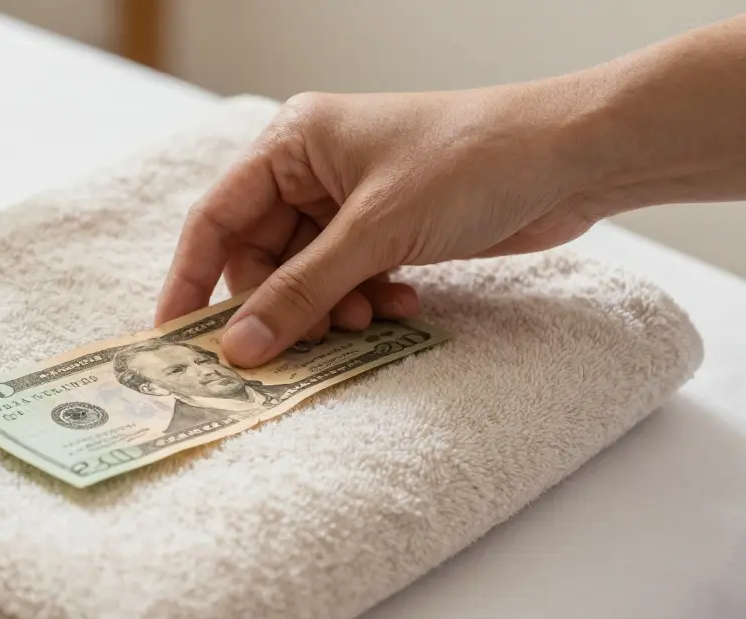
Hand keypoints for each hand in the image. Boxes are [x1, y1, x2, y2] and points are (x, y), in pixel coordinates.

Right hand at [155, 83, 608, 366]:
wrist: (571, 157)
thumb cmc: (471, 161)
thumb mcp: (376, 231)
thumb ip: (302, 292)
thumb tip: (239, 348)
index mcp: (292, 142)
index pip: (216, 218)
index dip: (192, 280)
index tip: (173, 341)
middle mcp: (313, 169)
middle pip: (261, 256)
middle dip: (280, 306)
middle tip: (296, 349)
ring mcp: (351, 201)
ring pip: (306, 276)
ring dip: (328, 309)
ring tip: (363, 323)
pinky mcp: (387, 230)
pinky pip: (348, 280)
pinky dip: (365, 301)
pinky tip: (401, 306)